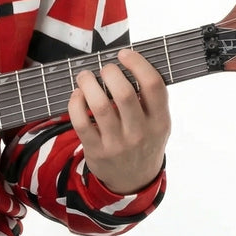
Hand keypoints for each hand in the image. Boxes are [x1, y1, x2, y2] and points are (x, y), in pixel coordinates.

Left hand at [66, 48, 170, 194]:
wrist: (134, 181)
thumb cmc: (144, 142)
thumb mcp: (158, 123)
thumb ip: (151, 99)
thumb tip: (130, 62)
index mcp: (159, 121)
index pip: (153, 85)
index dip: (138, 63)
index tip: (124, 54)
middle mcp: (140, 132)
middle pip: (124, 93)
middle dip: (109, 72)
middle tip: (104, 68)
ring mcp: (117, 143)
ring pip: (99, 105)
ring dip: (88, 83)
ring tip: (85, 76)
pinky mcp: (96, 150)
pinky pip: (80, 121)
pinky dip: (75, 103)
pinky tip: (78, 95)